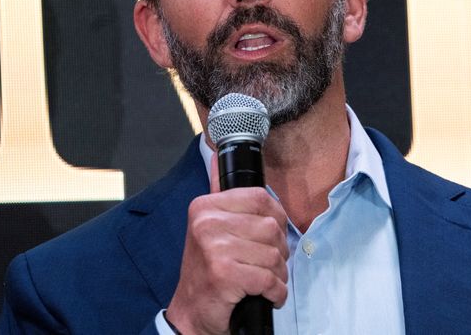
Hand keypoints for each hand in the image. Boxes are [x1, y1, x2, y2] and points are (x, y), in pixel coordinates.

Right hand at [166, 154, 288, 334]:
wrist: (191, 313)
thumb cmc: (207, 271)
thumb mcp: (208, 227)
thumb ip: (219, 194)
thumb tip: (218, 157)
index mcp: (205, 207)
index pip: (260, 198)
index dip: (277, 218)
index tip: (272, 235)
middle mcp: (207, 223)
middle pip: (270, 227)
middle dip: (279, 250)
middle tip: (268, 263)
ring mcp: (215, 249)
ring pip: (273, 254)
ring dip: (278, 273)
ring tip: (266, 280)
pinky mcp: (225, 274)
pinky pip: (269, 279)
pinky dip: (276, 292)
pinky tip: (268, 295)